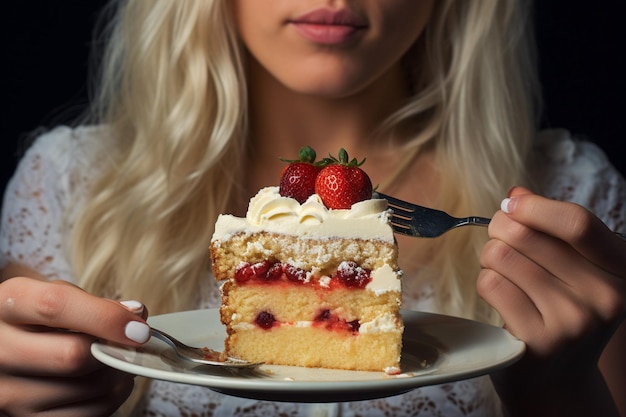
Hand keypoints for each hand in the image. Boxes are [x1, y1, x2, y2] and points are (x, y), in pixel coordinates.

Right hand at [0, 276, 149, 416]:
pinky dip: (111, 397)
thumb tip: (136, 316)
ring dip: (119, 373)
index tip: (139, 327)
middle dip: (115, 349)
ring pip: (85, 388)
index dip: (105, 317)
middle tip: (134, 343)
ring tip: (120, 358)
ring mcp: (8, 391)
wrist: (8, 343)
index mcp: (8, 305)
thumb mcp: (55, 293)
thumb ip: (94, 303)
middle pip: (71, 356)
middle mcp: (0, 351)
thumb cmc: (38, 316)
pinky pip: (86, 414)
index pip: (55, 306)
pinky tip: (108, 378)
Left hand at [478, 186, 625, 415]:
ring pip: (502, 257)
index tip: (512, 203)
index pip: (577, 223)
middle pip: (527, 236)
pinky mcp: (538, 340)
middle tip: (499, 240)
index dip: (535, 207)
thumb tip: (517, 192)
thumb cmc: (561, 311)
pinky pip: (490, 284)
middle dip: (500, 230)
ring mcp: (572, 322)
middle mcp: (604, 297)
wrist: (557, 379)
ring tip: (504, 274)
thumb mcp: (572, 269)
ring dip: (491, 259)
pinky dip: (485, 283)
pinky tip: (501, 298)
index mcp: (619, 271)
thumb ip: (550, 230)